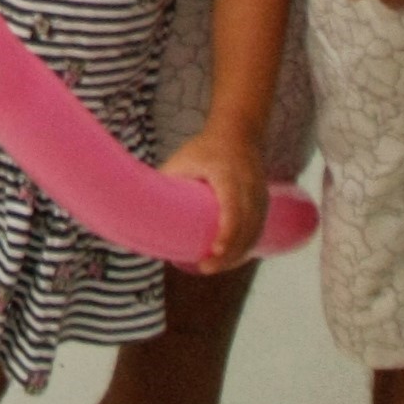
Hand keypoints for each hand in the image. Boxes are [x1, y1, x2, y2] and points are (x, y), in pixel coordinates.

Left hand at [161, 129, 267, 274]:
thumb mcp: (183, 159)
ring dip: (236, 255)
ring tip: (212, 267)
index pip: (233, 209)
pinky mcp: (263, 205)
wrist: (238, 135)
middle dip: (229, 253)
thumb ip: (166, 179)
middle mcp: (249, 189)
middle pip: (246, 228)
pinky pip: (257, 232)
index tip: (214, 250)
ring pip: (254, 234)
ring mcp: (260, 198)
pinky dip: (244, 248)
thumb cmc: (205, 149)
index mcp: (229, 176)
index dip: (226, 233)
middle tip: (205, 268)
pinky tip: (229, 260)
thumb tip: (139, 205)